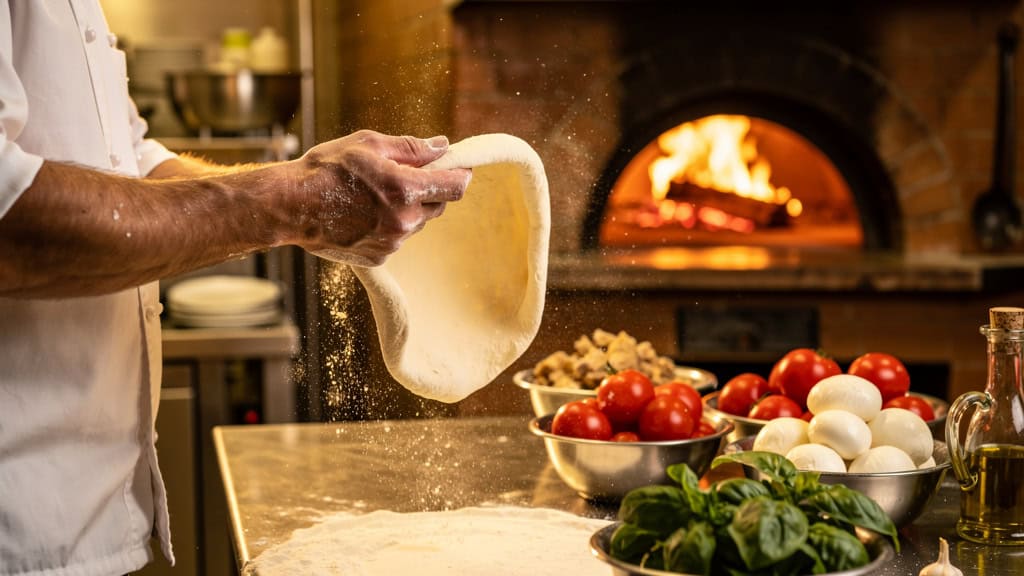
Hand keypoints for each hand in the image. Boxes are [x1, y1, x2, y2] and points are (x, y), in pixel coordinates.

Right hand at [288, 130, 470, 265]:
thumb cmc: (326, 169)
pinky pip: (397, 239)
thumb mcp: (369, 144)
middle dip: (430, 190)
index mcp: (405, 188)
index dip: (461, 174)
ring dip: (407, 209)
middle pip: (439, 206)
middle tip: (406, 177)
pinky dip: (389, 226)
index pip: (455, 186)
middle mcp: (404, 219)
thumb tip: (442, 147)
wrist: (291, 206)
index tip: (460, 168)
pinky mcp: (380, 256)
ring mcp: (393, 241)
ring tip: (374, 196)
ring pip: (417, 223)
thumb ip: (411, 148)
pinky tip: (364, 214)